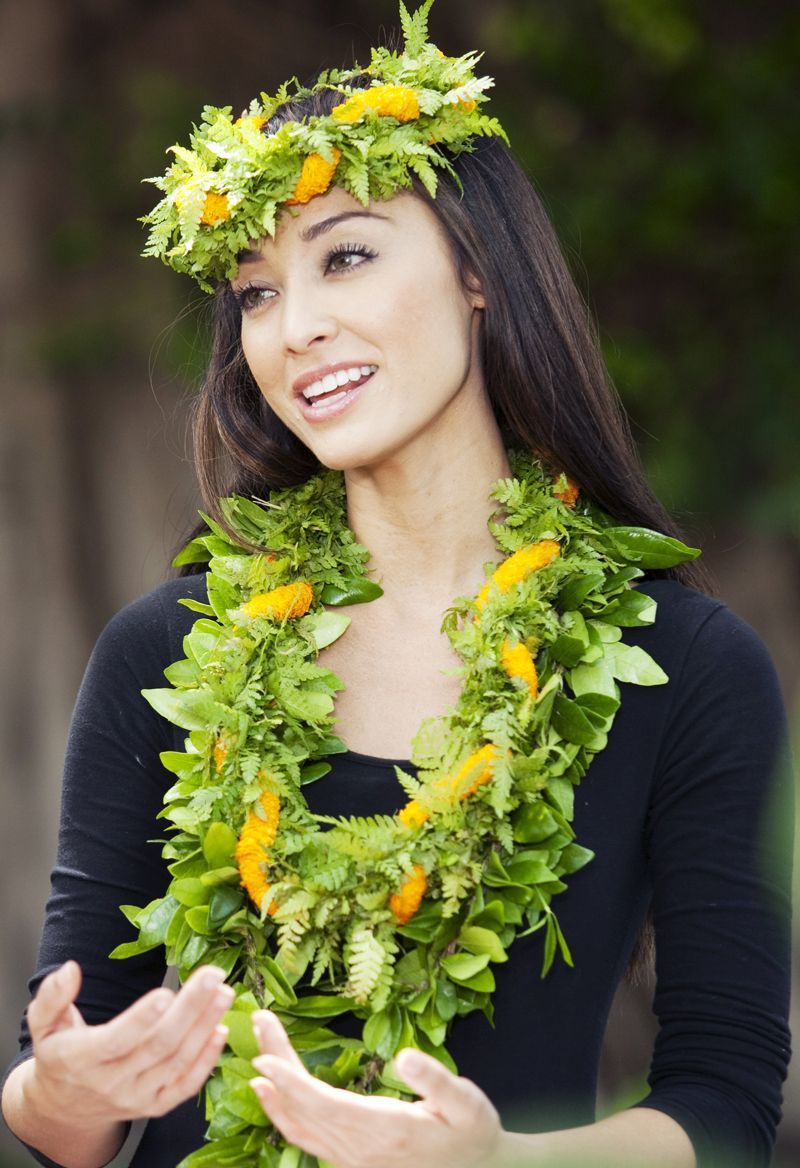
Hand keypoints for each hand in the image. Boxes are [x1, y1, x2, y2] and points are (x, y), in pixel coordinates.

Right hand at [26, 960, 233, 1123]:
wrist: (63, 1107)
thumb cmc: (59, 1054)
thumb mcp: (43, 1024)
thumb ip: (53, 996)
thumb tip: (70, 970)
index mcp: (80, 1059)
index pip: (115, 1041)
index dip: (141, 1018)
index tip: (166, 992)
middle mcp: (111, 1083)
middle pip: (157, 1046)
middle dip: (190, 1008)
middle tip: (212, 975)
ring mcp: (136, 1097)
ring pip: (177, 1063)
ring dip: (205, 1026)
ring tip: (224, 993)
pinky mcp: (154, 1106)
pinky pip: (185, 1087)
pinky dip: (207, 1061)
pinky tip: (221, 1030)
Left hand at [250, 1010, 501, 1167]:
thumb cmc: (472, 1131)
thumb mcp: (467, 1104)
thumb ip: (436, 1081)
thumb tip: (407, 1056)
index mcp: (385, 1129)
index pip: (324, 1105)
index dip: (291, 1083)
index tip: (264, 1057)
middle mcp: (360, 1149)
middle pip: (304, 1108)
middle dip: (276, 1064)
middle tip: (259, 1022)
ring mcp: (351, 1158)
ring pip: (300, 1123)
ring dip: (275, 1085)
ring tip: (259, 1043)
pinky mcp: (349, 1158)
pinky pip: (306, 1136)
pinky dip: (282, 1112)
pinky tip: (269, 1091)